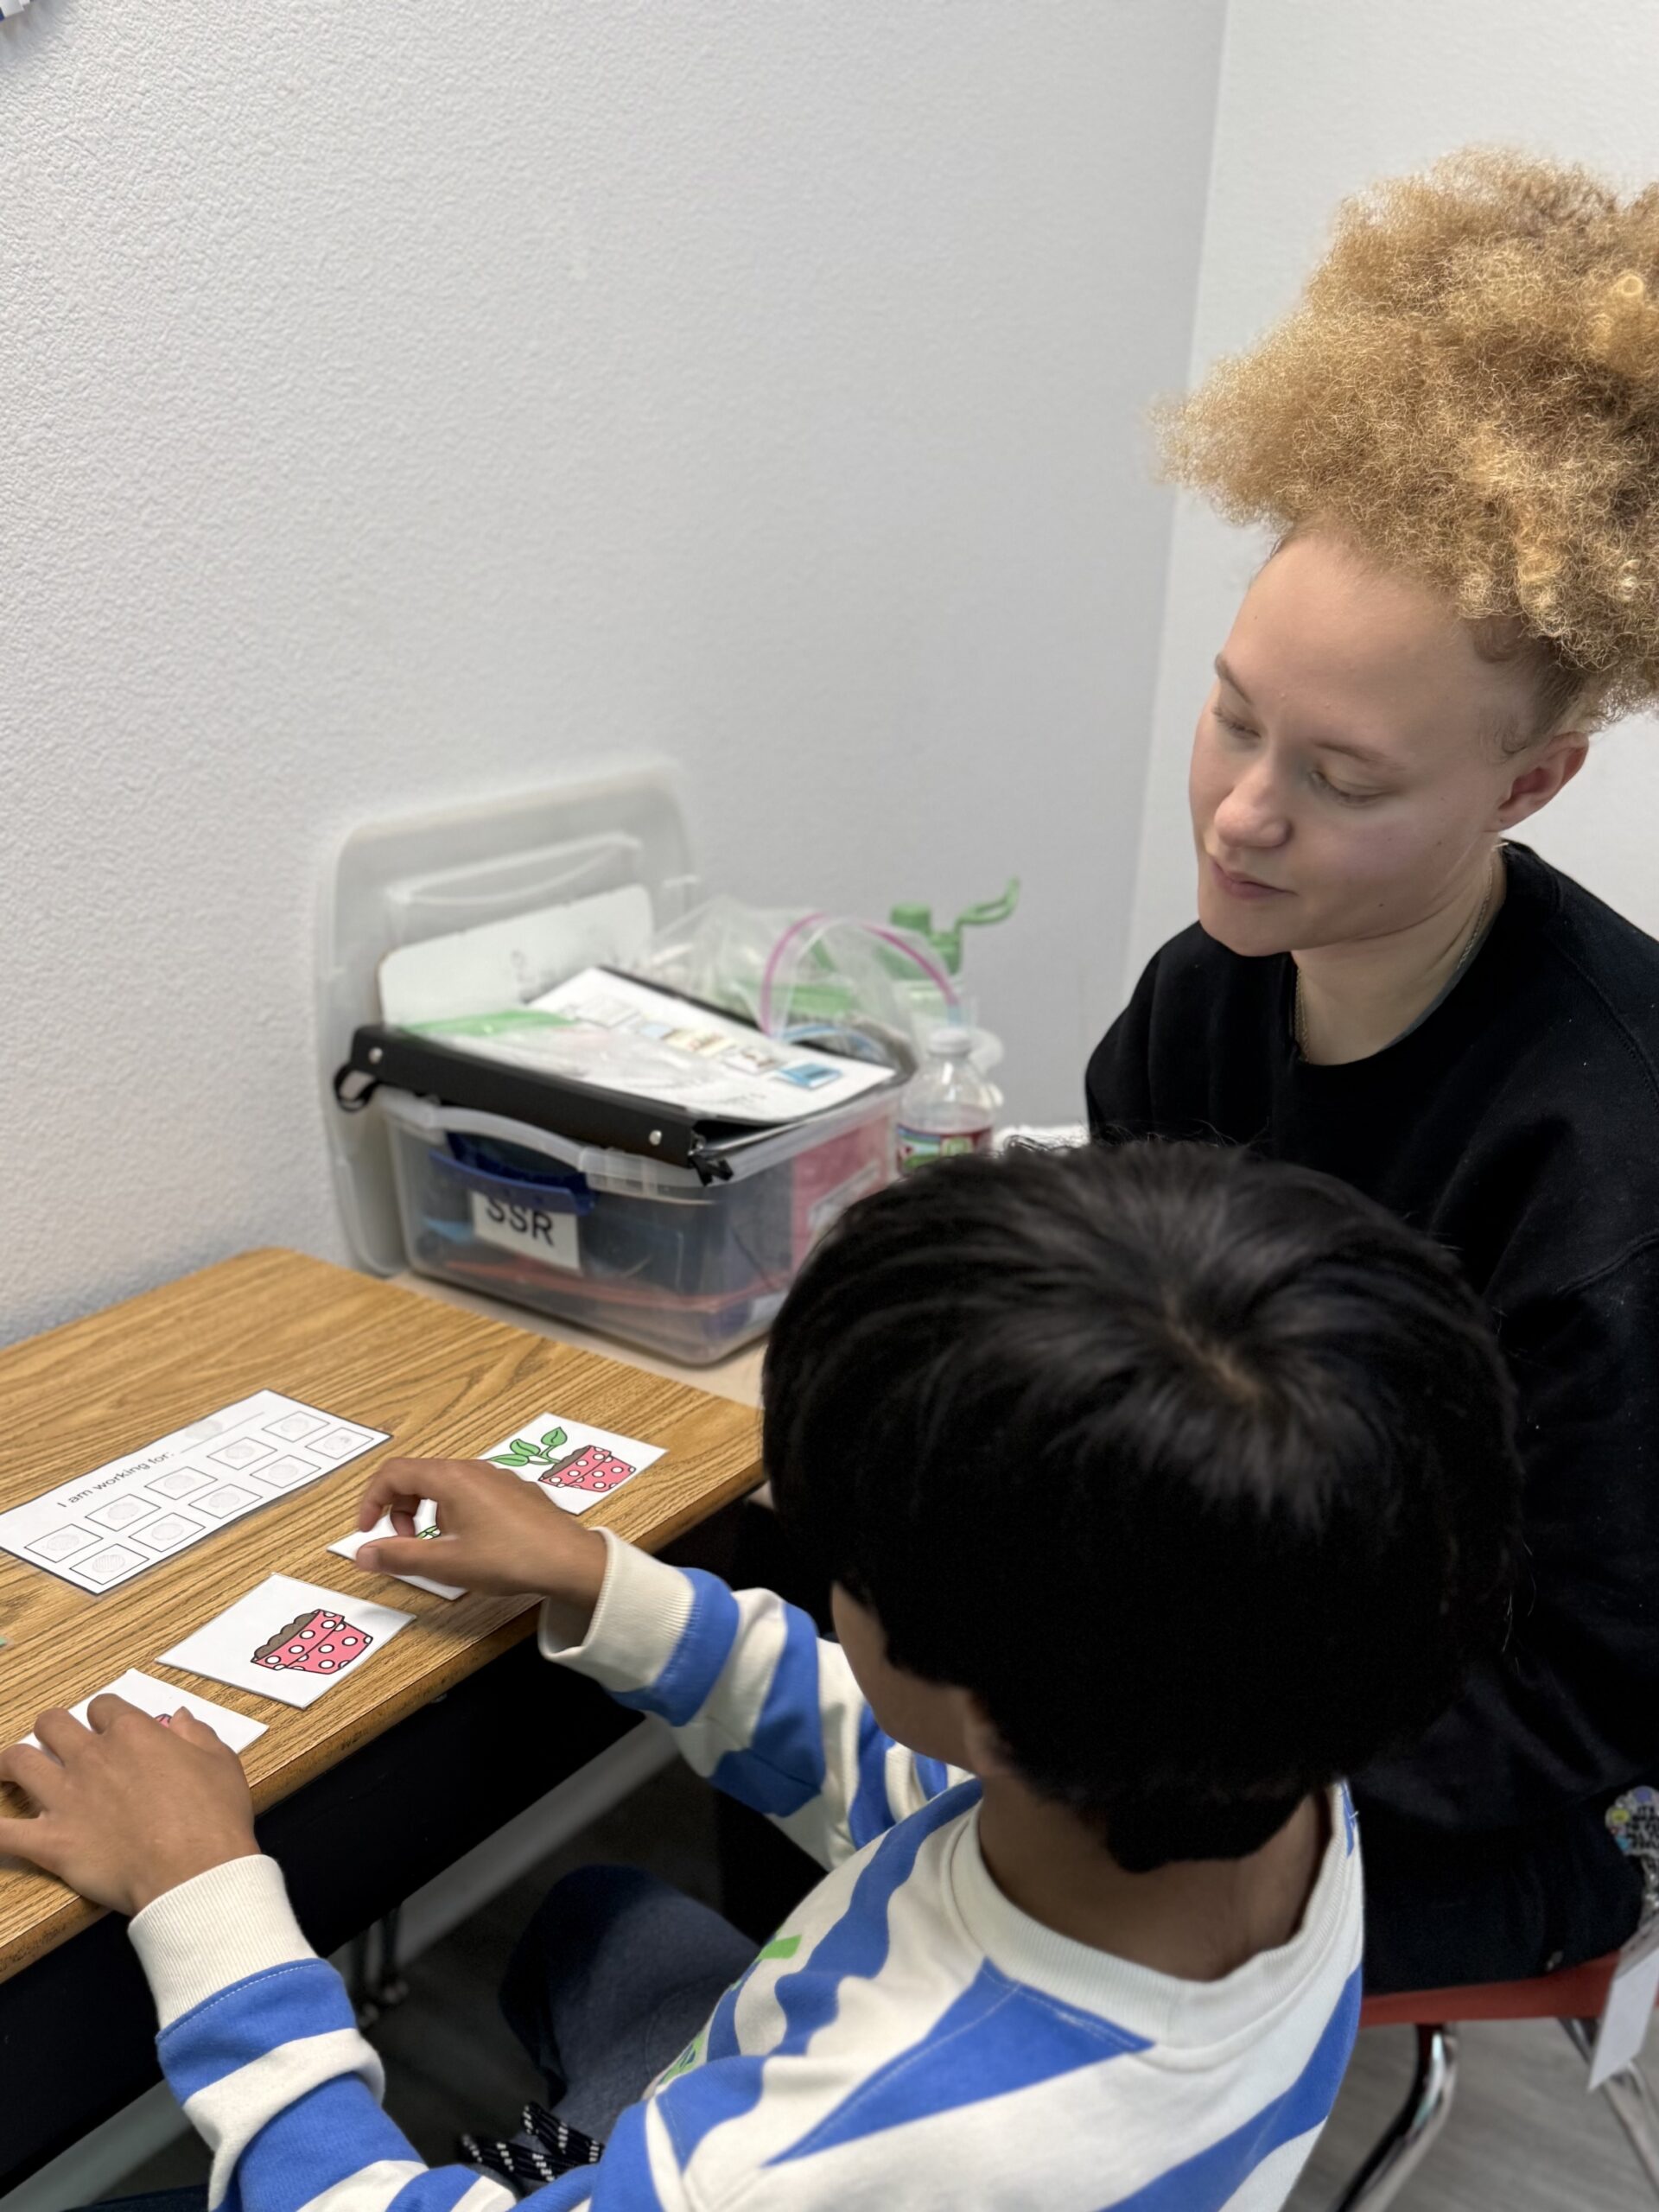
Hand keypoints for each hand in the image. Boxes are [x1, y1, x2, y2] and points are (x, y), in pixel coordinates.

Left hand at [0, 1697, 257, 1915]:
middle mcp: (92, 1758)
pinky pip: (3, 1833)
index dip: (103, 1716)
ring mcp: (66, 1799)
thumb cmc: (213, 1818)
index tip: (108, 1730)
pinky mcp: (51, 1842)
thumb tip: (180, 1717)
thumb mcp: (220, 1763)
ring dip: (12, 1764)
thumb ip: (197, 1734)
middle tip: (59, 1746)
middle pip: (52, 1723)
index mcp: (133, 1734)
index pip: (102, 1706)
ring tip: (11, 1771)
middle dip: (54, 1730)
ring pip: (18, 1762)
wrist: (194, 1873)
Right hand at [354, 1458, 609, 1617]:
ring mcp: (497, 1478)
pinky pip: (471, 1492)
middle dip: (399, 1508)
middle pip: (419, 1476)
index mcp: (452, 1478)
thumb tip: (362, 1553)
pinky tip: (471, 1543)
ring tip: (438, 1547)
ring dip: (427, 1512)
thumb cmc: (510, 1559)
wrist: (570, 1561)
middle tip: (403, 1543)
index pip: (394, 1472)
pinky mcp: (515, 1492)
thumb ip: (400, 1556)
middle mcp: (474, 1469)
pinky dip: (454, 1512)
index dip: (371, 1500)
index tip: (366, 1530)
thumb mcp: (447, 1563)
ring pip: (446, 1485)